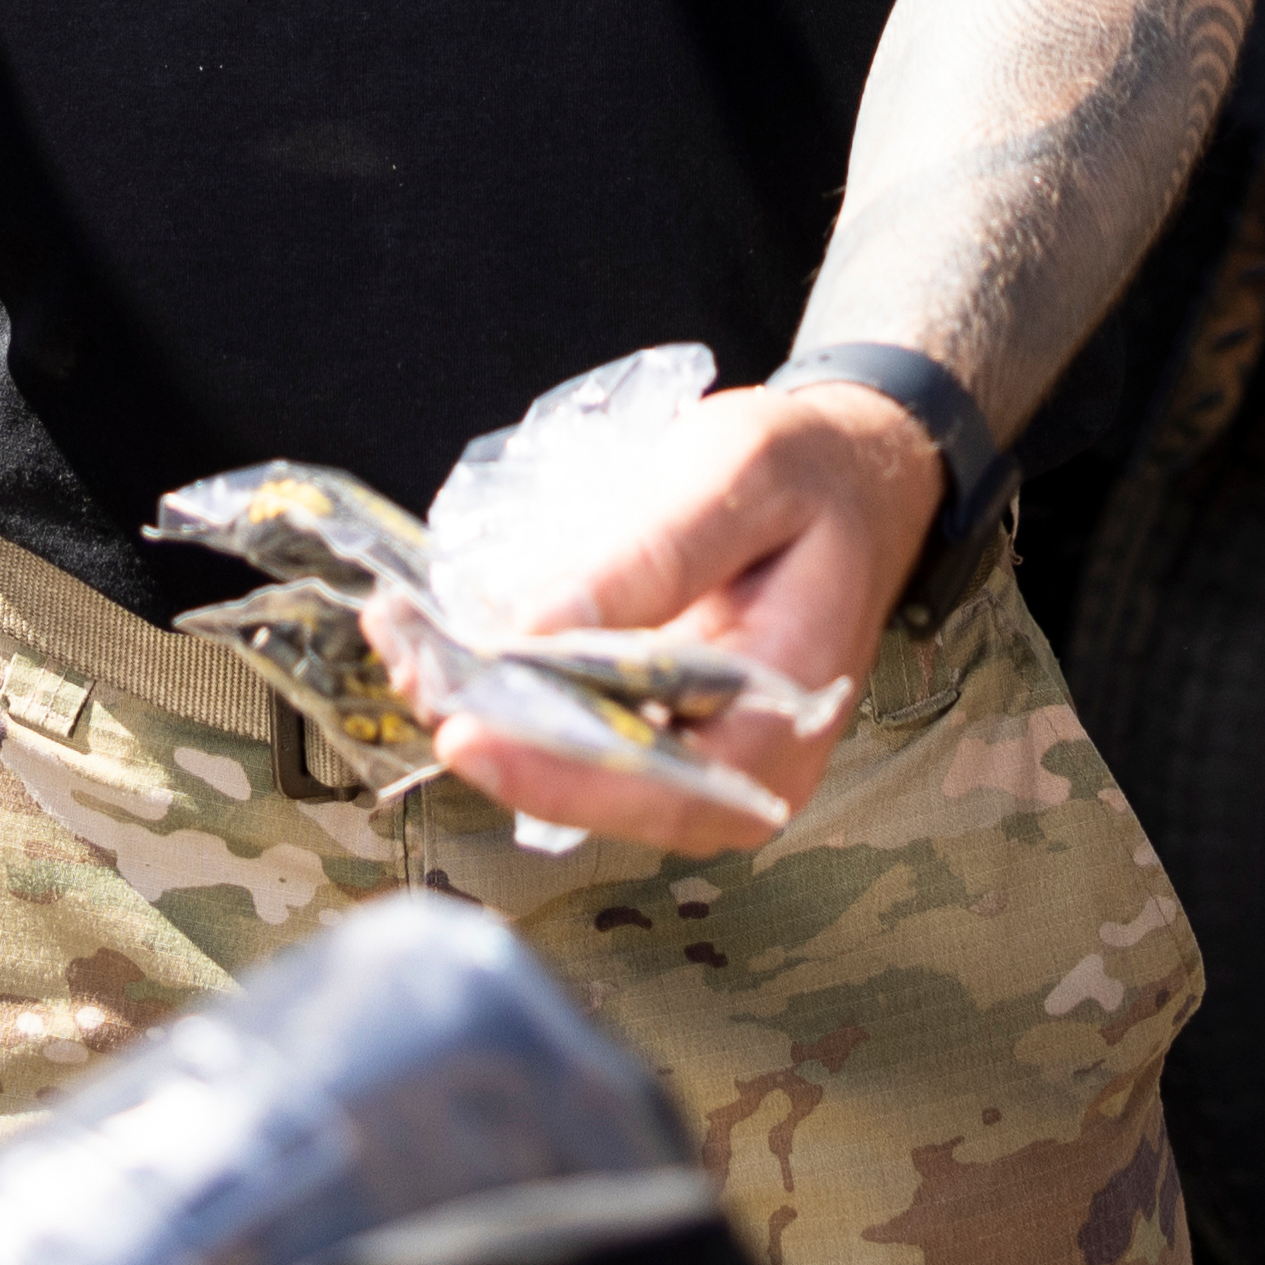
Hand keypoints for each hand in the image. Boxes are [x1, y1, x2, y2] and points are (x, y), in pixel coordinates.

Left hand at [414, 374, 933, 850]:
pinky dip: (508, 694)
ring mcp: (697, 747)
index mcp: (784, 715)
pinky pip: (580, 727)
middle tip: (417, 678)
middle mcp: (741, 761)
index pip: (667, 787)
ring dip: (491, 719)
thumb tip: (535, 629)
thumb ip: (654, 554)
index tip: (468, 736)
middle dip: (501, 743)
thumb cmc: (809, 472)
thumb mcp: (742, 477)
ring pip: (581, 766)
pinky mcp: (660, 719)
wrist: (851, 476)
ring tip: (412, 656)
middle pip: (607, 792)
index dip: (559, 774)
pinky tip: (446, 646)